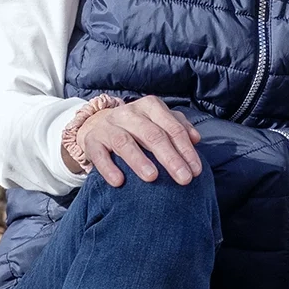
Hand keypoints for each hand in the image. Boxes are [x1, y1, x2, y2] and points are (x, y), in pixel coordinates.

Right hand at [64, 96, 202, 187]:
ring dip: (139, 160)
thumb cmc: (139, 127)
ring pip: (125, 142)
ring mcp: (109, 125)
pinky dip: (108, 168)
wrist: (99, 125)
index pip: (172, 128)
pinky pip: (99, 154)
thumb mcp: (159, 121)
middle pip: (152, 135)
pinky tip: (119, 182)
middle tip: (184, 179)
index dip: (186, 149)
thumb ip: (179, 127)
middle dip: (170, 158)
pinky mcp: (92, 140)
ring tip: (152, 178)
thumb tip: (196, 138)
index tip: (196, 171)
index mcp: (150, 106)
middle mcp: (129, 113)